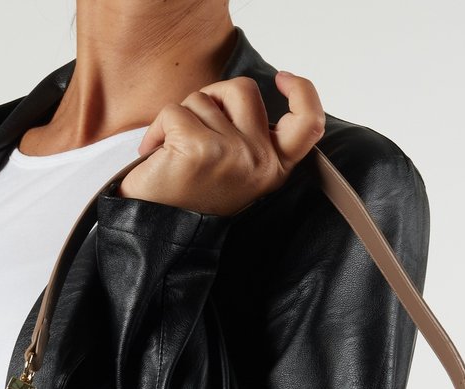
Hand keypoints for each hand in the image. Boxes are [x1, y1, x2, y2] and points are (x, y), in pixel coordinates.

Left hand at [118, 71, 324, 215]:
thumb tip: (237, 97)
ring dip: (182, 118)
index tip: (283, 78)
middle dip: (214, 96)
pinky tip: (156, 154)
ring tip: (174, 153)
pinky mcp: (200, 149)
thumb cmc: (193, 200)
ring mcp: (233, 154)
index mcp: (274, 168)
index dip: (302, 91)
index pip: (308, 122)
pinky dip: (157, 129)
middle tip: (195, 128)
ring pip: (203, 99)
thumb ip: (249, 136)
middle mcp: (260, 161)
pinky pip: (174, 112)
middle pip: (243, 90)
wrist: (161, 234)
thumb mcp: (235, 169)